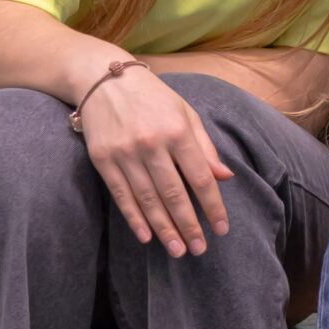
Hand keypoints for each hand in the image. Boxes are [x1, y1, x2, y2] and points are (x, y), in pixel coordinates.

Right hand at [78, 68, 233, 255]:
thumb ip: (205, 147)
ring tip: (177, 250)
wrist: (104, 79)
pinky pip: (121, 195)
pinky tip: (146, 236)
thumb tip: (225, 177)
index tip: (221, 229)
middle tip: (198, 250)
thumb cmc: (153, 98)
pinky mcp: (103, 159)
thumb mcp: (185, 114)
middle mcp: (152, 144)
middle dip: (188, 225)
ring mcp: (125, 153)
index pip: (200, 178)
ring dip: (164, 228)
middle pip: (174, 194)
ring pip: (148, 199)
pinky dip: (134, 218)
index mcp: (178, 131)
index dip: (213, 207)